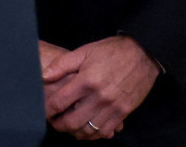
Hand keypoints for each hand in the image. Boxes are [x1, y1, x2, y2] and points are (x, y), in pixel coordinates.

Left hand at [41, 35, 159, 139]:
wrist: (142, 54)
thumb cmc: (111, 51)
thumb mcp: (83, 52)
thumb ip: (61, 65)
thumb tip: (43, 76)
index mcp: (86, 81)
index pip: (60, 102)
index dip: (48, 110)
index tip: (44, 111)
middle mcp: (99, 97)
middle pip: (73, 121)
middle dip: (59, 125)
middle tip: (54, 122)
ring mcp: (113, 107)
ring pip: (89, 130)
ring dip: (75, 132)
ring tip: (69, 127)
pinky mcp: (124, 112)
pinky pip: (106, 131)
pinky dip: (94, 135)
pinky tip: (87, 130)